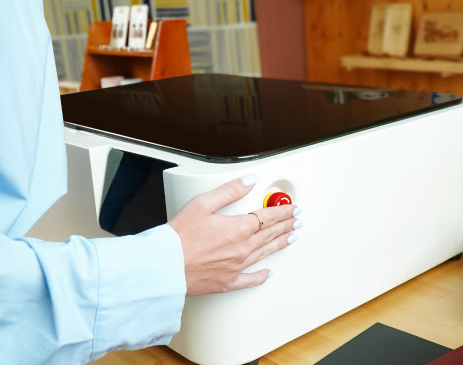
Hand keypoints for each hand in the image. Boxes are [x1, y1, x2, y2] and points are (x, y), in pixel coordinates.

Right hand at [168, 175, 300, 295]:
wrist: (165, 266)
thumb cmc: (179, 236)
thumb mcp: (203, 203)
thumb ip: (230, 191)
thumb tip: (250, 181)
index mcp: (238, 228)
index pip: (268, 216)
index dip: (282, 211)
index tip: (292, 208)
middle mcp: (242, 248)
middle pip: (270, 234)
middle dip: (286, 225)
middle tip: (297, 221)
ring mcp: (237, 267)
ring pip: (265, 253)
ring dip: (280, 244)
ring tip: (291, 238)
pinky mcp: (227, 282)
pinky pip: (250, 279)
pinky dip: (261, 276)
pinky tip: (268, 273)